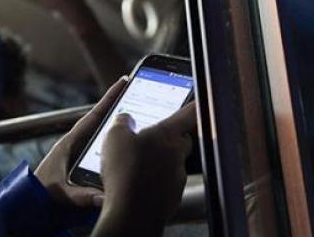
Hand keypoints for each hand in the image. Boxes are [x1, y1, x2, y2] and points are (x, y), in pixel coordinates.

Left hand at [34, 77, 127, 208]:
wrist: (29, 204)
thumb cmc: (41, 194)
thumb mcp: (62, 193)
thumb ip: (82, 196)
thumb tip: (104, 197)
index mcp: (71, 143)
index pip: (94, 116)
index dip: (110, 98)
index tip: (123, 81)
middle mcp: (77, 145)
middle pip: (103, 122)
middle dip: (121, 109)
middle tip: (139, 94)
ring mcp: (81, 154)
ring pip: (105, 136)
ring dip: (121, 128)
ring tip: (142, 119)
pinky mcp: (84, 165)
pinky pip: (105, 150)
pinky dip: (118, 145)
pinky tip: (131, 147)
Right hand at [94, 102, 196, 235]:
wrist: (132, 214)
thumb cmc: (125, 173)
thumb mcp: (114, 137)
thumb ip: (121, 122)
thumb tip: (124, 119)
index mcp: (166, 135)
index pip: (188, 113)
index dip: (193, 104)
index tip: (199, 100)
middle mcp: (177, 155)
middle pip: (181, 140)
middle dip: (170, 138)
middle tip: (151, 137)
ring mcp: (177, 178)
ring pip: (173, 163)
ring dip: (160, 162)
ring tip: (138, 165)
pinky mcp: (172, 196)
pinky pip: (167, 183)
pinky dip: (156, 181)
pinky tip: (139, 184)